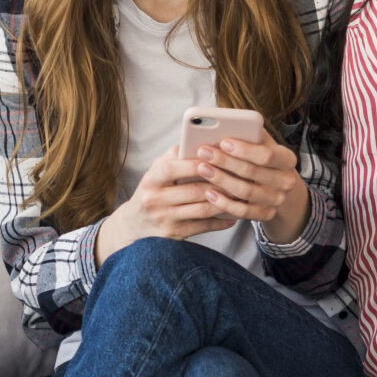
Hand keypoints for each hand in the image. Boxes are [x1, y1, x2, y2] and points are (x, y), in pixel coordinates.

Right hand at [93, 149, 236, 261]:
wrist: (134, 225)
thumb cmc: (152, 191)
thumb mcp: (155, 171)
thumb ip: (173, 157)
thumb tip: (197, 142)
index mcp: (151, 180)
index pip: (173, 169)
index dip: (195, 164)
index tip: (216, 157)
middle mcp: (155, 200)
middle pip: (193, 191)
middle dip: (219, 183)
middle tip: (240, 176)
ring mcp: (166, 219)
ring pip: (202, 209)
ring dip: (225, 202)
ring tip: (241, 193)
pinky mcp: (175, 235)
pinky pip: (204, 226)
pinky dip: (221, 221)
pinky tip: (233, 214)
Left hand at [189, 132, 310, 242]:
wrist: (278, 188)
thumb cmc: (263, 160)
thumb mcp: (263, 145)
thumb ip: (251, 134)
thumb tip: (227, 123)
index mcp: (287, 159)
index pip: (266, 155)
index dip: (243, 149)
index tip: (223, 141)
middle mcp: (286, 181)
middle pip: (252, 172)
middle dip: (225, 161)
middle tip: (203, 152)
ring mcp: (277, 200)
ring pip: (245, 191)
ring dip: (221, 180)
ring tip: (202, 169)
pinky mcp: (266, 215)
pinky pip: (243, 211)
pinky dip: (224, 203)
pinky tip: (209, 193)